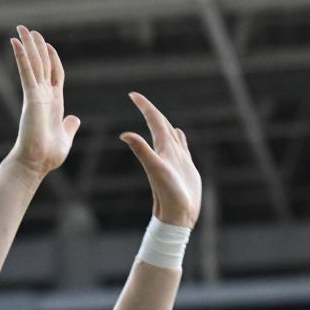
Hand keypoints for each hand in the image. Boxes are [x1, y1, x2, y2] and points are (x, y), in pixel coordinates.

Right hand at [9, 26, 79, 177]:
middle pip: (42, 64)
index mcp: (54, 102)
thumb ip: (69, 126)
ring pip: (34, 64)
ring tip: (22, 29)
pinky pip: (26, 72)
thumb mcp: (65, 137)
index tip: (48, 45)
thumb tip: (75, 118)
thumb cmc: (49, 155)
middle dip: (36, 47)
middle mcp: (44, 96)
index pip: (55, 73)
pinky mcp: (31, 97)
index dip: (53, 58)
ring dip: (28, 45)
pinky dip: (21, 56)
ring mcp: (37, 95)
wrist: (37, 162)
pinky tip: (15, 42)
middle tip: (29, 30)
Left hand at [121, 93, 201, 227]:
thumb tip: (123, 135)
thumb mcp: (155, 169)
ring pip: (170, 135)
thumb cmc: (168, 193)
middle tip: (139, 99)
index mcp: (162, 148)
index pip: (153, 121)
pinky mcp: (186, 167)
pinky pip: (182, 146)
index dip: (144, 107)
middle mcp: (168, 151)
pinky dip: (179, 137)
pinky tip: (178, 134)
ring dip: (164, 123)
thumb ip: (141, 150)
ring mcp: (177, 159)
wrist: (178, 215)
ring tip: (158, 115)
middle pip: (160, 125)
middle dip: (151, 112)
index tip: (132, 94)